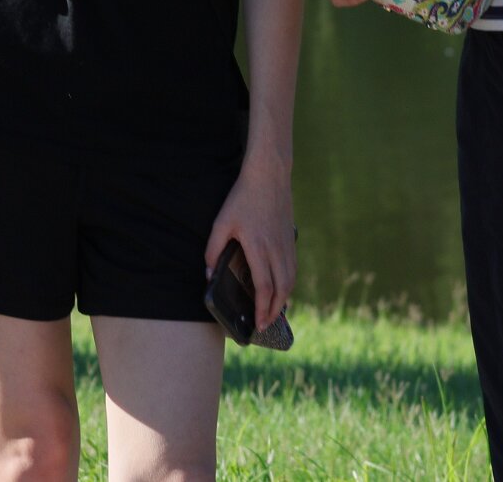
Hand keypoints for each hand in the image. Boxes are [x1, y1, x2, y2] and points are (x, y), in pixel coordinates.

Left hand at [205, 160, 296, 333]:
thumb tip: (209, 275)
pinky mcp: (291, 239)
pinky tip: (281, 290)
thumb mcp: (221, 222)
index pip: (263, 287)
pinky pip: (292, 270)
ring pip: (290, 281)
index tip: (258, 324)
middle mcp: (276, 250)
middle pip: (281, 290)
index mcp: (258, 247)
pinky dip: (288, 285)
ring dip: (283, 301)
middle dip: (274, 311)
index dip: (261, 308)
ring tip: (273, 313)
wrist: (269, 176)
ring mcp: (287, 245)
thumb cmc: (242, 198)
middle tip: (265, 326)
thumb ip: (213, 250)